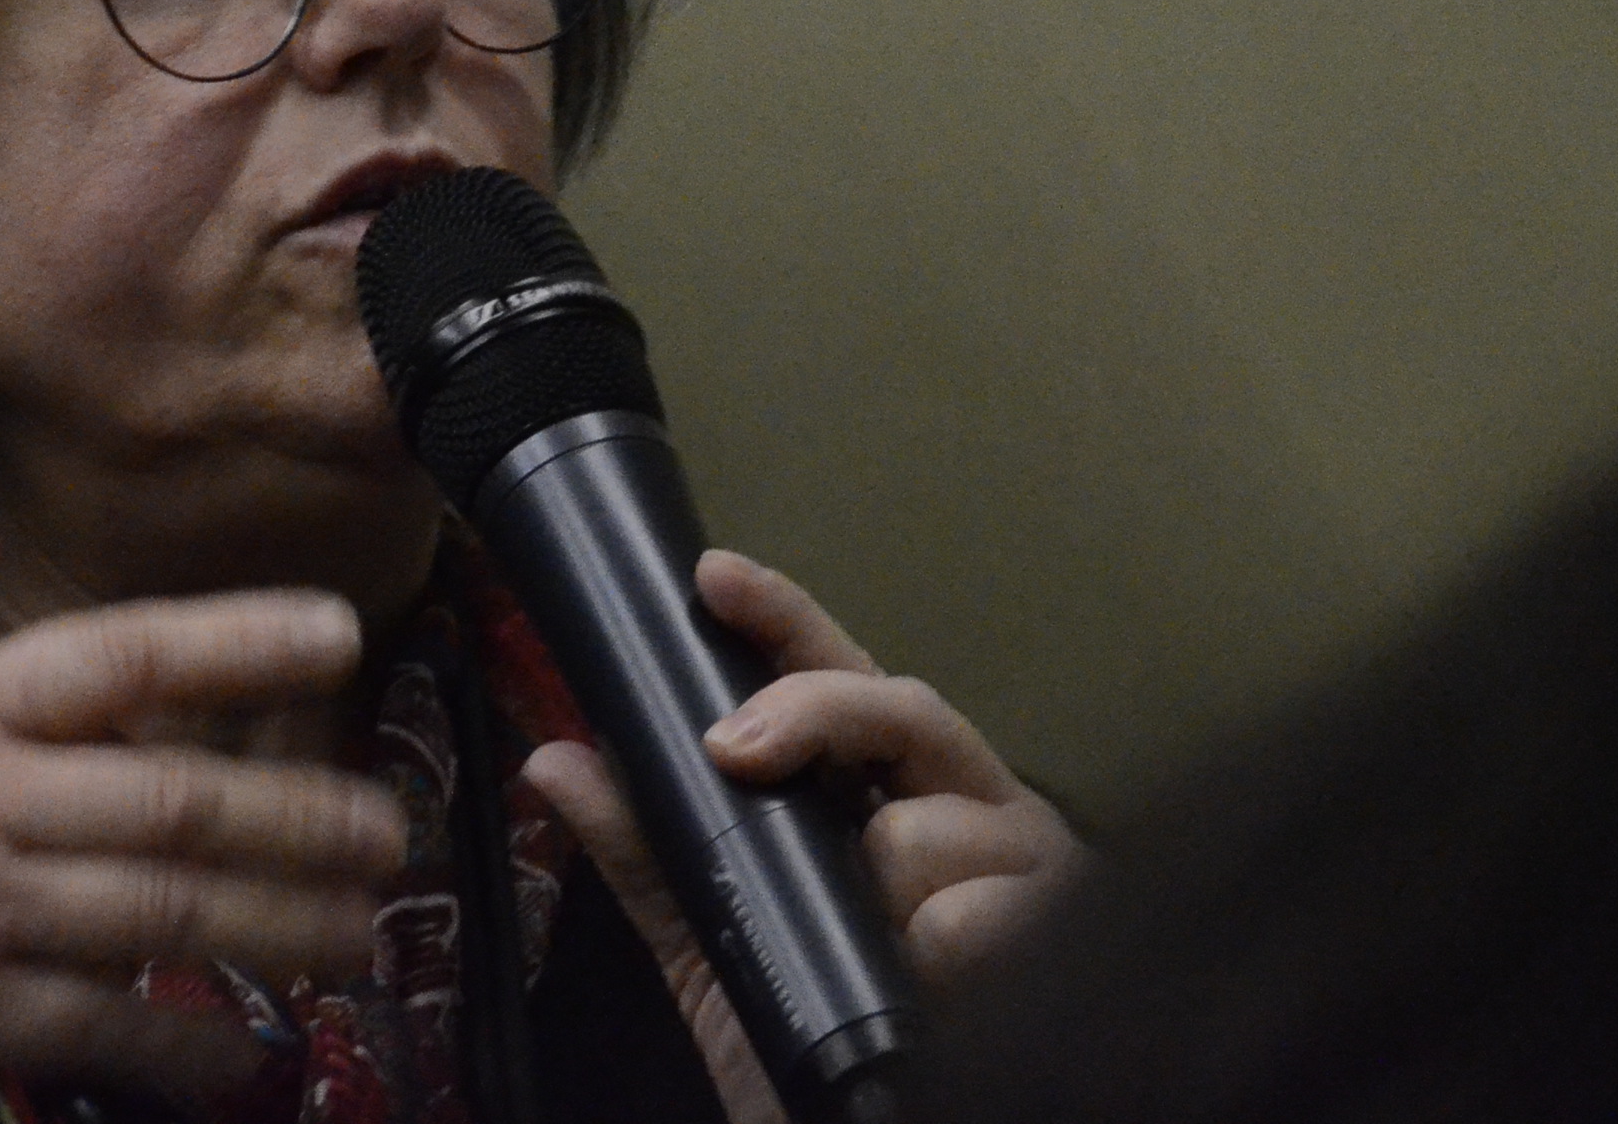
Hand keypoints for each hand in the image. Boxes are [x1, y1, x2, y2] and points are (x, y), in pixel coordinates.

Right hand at [0, 482, 407, 1109]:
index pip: (116, 656)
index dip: (234, 640)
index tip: (335, 631)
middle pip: (170, 798)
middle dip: (299, 815)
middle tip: (393, 828)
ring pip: (156, 914)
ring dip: (274, 927)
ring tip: (359, 933)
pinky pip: (94, 1028)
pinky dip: (177, 1046)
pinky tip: (244, 1056)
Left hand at [521, 549, 1082, 1123]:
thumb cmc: (802, 1039)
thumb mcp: (711, 942)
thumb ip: (647, 848)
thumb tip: (553, 759)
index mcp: (893, 793)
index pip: (843, 679)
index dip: (785, 621)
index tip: (715, 579)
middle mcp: (967, 807)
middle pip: (897, 704)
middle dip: (807, 712)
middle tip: (731, 749)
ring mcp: (1024, 864)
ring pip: (920, 823)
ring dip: (874, 893)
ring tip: (880, 954)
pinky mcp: (1064, 926)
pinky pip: (968, 914)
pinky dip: (929, 954)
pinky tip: (927, 986)